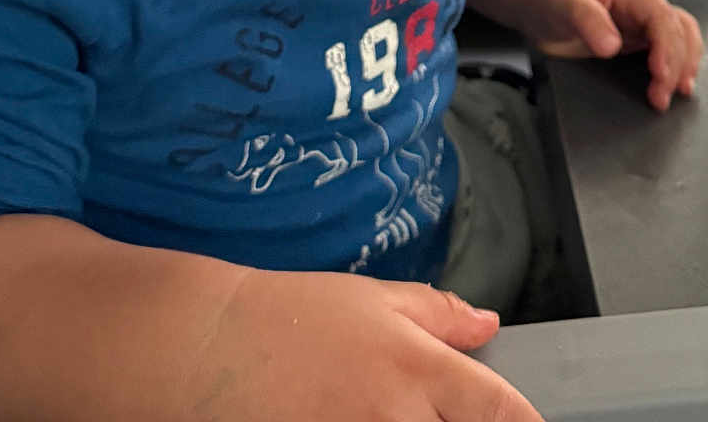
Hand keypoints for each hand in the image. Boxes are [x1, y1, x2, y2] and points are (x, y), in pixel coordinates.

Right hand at [201, 270, 544, 421]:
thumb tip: (489, 325)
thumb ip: (438, 313)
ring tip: (404, 415)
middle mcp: (396, 419)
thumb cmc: (293, 314)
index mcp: (416, 368)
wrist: (211, 348)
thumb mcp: (375, 298)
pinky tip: (361, 420)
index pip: (496, 409)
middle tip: (447, 412)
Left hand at [518, 0, 702, 110]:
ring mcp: (641, 26)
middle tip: (661, 96)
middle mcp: (642, 8)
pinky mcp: (635, 43)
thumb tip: (612, 46)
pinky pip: (664, 53)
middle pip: (678, 32)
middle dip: (675, 65)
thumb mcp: (566, 0)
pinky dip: (674, 68)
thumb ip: (588, 20)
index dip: (667, 47)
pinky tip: (669, 87)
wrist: (538, 0)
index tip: (660, 74)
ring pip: (681, 40)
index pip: (662, 18)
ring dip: (683, 65)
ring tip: (676, 94)